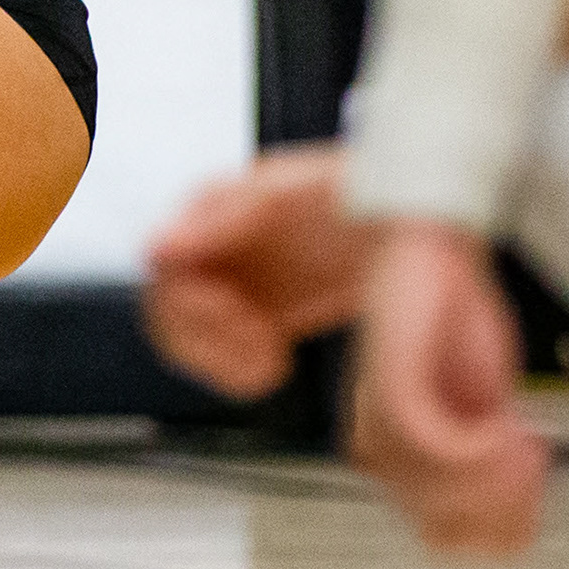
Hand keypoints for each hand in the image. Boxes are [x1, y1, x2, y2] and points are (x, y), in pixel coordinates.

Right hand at [143, 144, 379, 399]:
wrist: (410, 222)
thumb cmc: (357, 193)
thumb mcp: (293, 194)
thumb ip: (223, 216)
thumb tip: (158, 245)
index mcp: (211, 209)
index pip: (160, 265)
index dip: (187, 299)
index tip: (232, 310)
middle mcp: (212, 249)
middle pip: (165, 311)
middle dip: (208, 334)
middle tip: (257, 334)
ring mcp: (234, 286)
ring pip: (185, 342)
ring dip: (222, 359)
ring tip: (270, 353)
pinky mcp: (257, 319)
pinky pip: (220, 362)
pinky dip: (240, 375)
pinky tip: (277, 365)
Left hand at [345, 219, 551, 552]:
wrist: (431, 250)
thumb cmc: (451, 318)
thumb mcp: (481, 399)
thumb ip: (492, 452)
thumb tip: (524, 501)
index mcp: (402, 460)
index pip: (447, 541)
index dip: (503, 531)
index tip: (539, 499)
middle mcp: (384, 451)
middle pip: (447, 533)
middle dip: (507, 509)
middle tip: (537, 468)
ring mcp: (383, 424)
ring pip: (446, 496)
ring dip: (502, 477)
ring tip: (530, 444)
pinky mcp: (392, 390)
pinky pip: (440, 447)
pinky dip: (484, 447)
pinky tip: (507, 423)